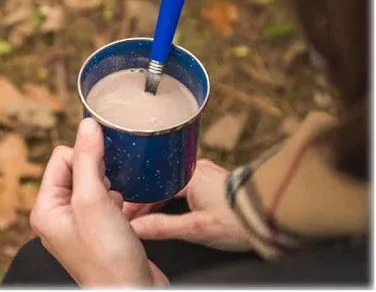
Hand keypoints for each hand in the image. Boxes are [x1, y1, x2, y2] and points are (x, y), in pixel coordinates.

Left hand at [30, 118, 167, 286]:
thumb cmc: (108, 259)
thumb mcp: (94, 201)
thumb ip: (88, 160)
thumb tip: (87, 124)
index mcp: (46, 208)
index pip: (61, 157)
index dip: (85, 156)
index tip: (104, 170)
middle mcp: (58, 215)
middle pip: (78, 168)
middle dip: (100, 175)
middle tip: (109, 196)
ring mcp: (78, 224)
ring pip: (95, 183)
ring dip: (111, 189)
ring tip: (116, 211)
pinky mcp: (98, 230)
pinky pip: (106, 200)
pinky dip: (118, 202)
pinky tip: (124, 217)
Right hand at [125, 159, 252, 251]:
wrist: (274, 217)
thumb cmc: (238, 221)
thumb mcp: (196, 228)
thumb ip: (162, 227)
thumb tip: (136, 229)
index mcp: (189, 175)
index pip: (152, 187)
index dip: (136, 202)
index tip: (125, 214)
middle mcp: (197, 168)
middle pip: (161, 183)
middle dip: (145, 199)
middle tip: (132, 215)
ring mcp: (208, 173)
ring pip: (173, 183)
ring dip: (159, 197)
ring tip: (147, 212)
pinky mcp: (217, 181)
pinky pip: (185, 184)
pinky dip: (173, 196)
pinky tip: (171, 206)